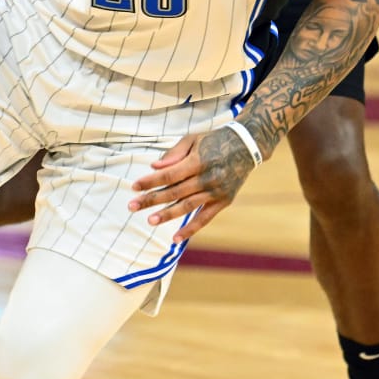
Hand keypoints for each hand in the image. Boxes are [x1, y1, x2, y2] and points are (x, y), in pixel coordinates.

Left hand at [128, 126, 257, 241]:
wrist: (246, 146)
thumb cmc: (214, 140)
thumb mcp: (193, 139)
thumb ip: (173, 154)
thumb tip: (154, 167)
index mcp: (198, 160)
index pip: (169, 174)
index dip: (151, 181)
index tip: (134, 187)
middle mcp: (208, 177)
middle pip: (175, 192)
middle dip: (152, 199)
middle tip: (132, 206)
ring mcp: (217, 191)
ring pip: (188, 206)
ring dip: (167, 214)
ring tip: (150, 220)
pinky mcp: (224, 201)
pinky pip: (205, 218)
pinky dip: (191, 229)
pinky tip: (176, 238)